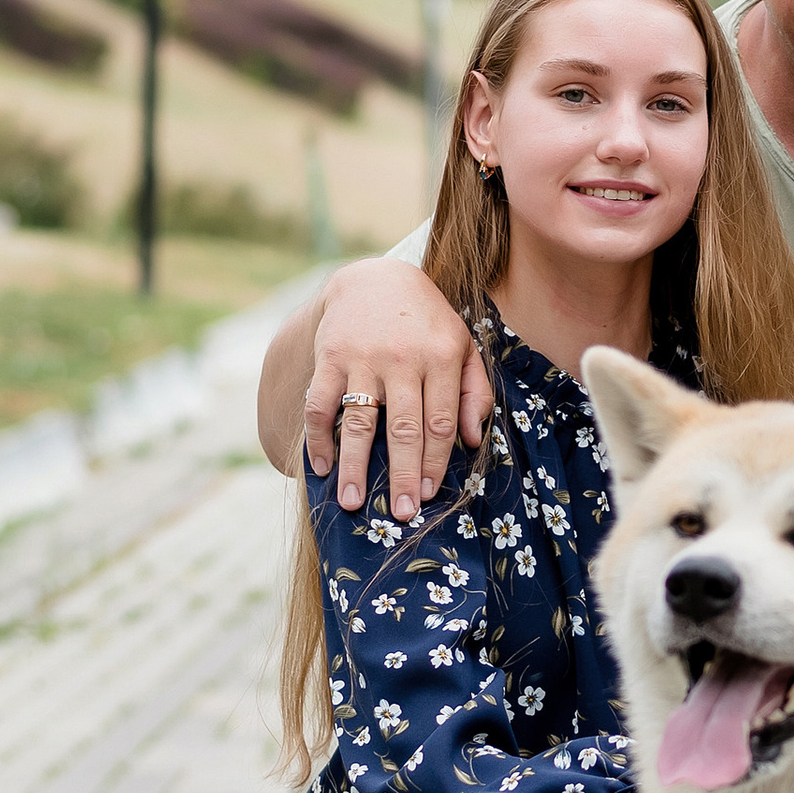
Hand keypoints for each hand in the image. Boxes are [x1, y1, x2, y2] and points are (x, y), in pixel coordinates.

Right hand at [299, 260, 493, 515]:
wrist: (375, 278)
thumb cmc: (427, 323)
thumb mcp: (463, 345)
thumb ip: (475, 391)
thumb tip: (472, 440)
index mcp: (442, 357)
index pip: (442, 421)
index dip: (436, 462)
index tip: (430, 495)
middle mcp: (404, 358)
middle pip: (405, 428)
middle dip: (404, 475)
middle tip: (402, 515)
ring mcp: (363, 358)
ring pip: (360, 421)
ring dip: (354, 466)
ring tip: (352, 503)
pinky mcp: (329, 356)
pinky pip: (320, 403)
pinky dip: (318, 437)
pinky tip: (320, 467)